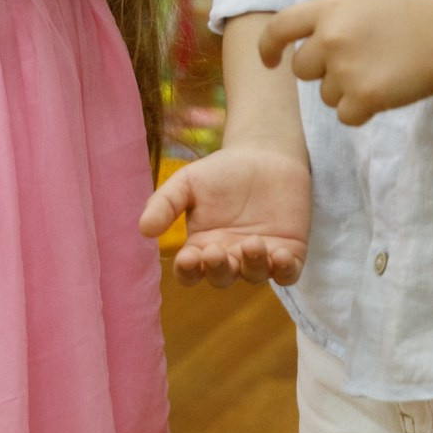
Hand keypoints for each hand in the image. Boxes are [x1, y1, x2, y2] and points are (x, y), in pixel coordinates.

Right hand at [140, 147, 312, 286]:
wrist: (265, 154)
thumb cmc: (222, 171)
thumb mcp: (187, 182)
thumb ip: (165, 203)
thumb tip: (143, 230)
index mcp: (201, 246)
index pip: (190, 272)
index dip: (188, 271)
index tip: (188, 257)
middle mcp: (230, 257)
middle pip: (221, 278)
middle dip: (218, 269)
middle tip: (215, 250)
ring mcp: (260, 257)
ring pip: (254, 276)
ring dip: (252, 265)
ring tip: (252, 242)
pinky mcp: (289, 252)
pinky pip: (287, 273)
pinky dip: (284, 270)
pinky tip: (280, 254)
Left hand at [262, 0, 432, 125]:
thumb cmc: (403, 20)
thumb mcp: (358, 3)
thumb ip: (325, 19)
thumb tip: (295, 43)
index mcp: (327, 9)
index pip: (279, 27)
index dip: (268, 47)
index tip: (270, 61)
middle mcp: (330, 37)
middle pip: (301, 69)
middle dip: (322, 72)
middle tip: (357, 62)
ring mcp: (346, 68)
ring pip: (325, 95)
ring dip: (346, 91)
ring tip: (378, 71)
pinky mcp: (364, 96)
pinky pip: (344, 116)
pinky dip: (361, 111)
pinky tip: (384, 92)